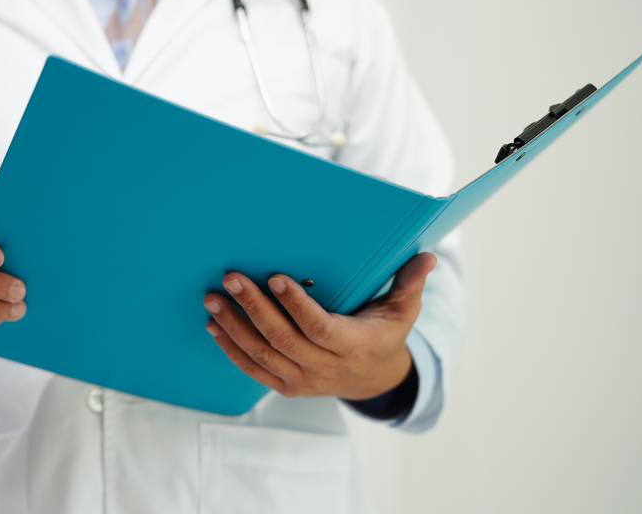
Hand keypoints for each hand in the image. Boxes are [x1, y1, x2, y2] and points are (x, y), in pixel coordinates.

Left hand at [203, 253, 436, 399]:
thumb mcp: (403, 310)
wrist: (374, 379)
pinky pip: (253, 369)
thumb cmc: (384, 333)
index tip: (276, 278)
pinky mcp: (286, 386)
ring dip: (234, 326)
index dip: (296, 305)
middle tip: (231, 278)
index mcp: (353, 345)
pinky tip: (214, 325)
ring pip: (262, 355)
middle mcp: (324, 367)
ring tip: (213, 299)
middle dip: (253, 307)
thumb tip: (428, 257)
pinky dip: (231, 348)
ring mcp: (302, 380)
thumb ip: (410, 283)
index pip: (319, 327)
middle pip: (282, 339)